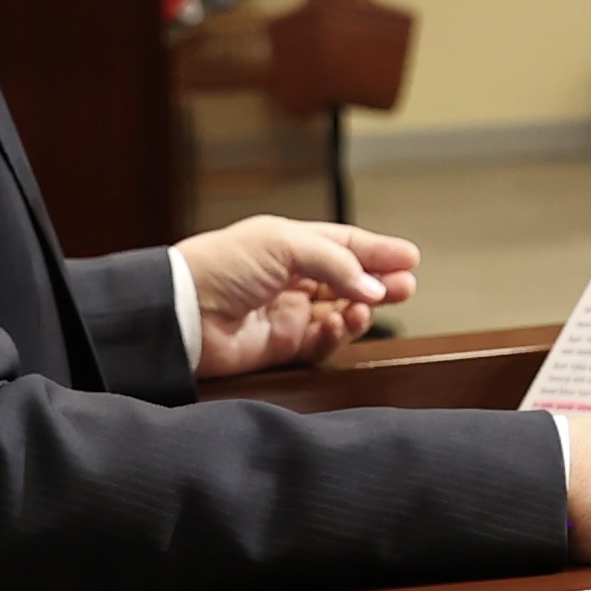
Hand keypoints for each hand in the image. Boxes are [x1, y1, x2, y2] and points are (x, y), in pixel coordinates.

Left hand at [177, 214, 417, 375]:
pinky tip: (344, 323)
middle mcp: (289, 277)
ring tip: (372, 306)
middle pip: (348, 279)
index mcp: (287, 244)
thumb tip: (375, 288)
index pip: (343, 244)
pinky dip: (339, 334)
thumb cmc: (222, 266)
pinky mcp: (281, 346)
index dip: (377, 250)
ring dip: (362, 309)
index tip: (410, 258)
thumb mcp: (284, 244)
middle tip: (405, 286)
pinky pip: (322, 342)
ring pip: (341, 311)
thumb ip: (336, 262)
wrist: (180, 312)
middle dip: (379, 282)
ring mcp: (286, 312)